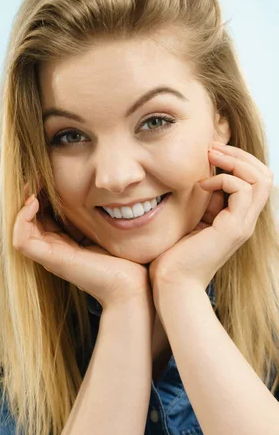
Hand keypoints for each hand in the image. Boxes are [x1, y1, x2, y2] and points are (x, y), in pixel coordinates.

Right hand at [12, 184, 153, 310]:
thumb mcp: (103, 229)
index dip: (40, 195)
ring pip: (20, 228)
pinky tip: (34, 201)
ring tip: (33, 188)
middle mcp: (53, 249)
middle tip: (35, 176)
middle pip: (28, 221)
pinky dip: (21, 219)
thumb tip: (95, 191)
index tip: (44, 176)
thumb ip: (92, 215)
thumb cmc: (123, 261)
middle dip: (29, 196)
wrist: (130, 285)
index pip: (41, 216)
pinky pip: (21, 239)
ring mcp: (50, 255)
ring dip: (22, 205)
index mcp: (64, 243)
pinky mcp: (51, 259)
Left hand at [148, 142, 272, 303]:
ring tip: (210, 157)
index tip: (209, 153)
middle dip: (240, 155)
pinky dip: (224, 180)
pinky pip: (243, 190)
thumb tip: (199, 180)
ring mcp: (242, 226)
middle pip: (264, 175)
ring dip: (235, 161)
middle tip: (213, 148)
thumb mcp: (189, 223)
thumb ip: (201, 204)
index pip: (252, 180)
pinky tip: (201, 186)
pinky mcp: (233, 230)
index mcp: (235, 220)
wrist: (171, 286)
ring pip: (260, 179)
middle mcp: (244, 222)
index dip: (236, 161)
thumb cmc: (172, 259)